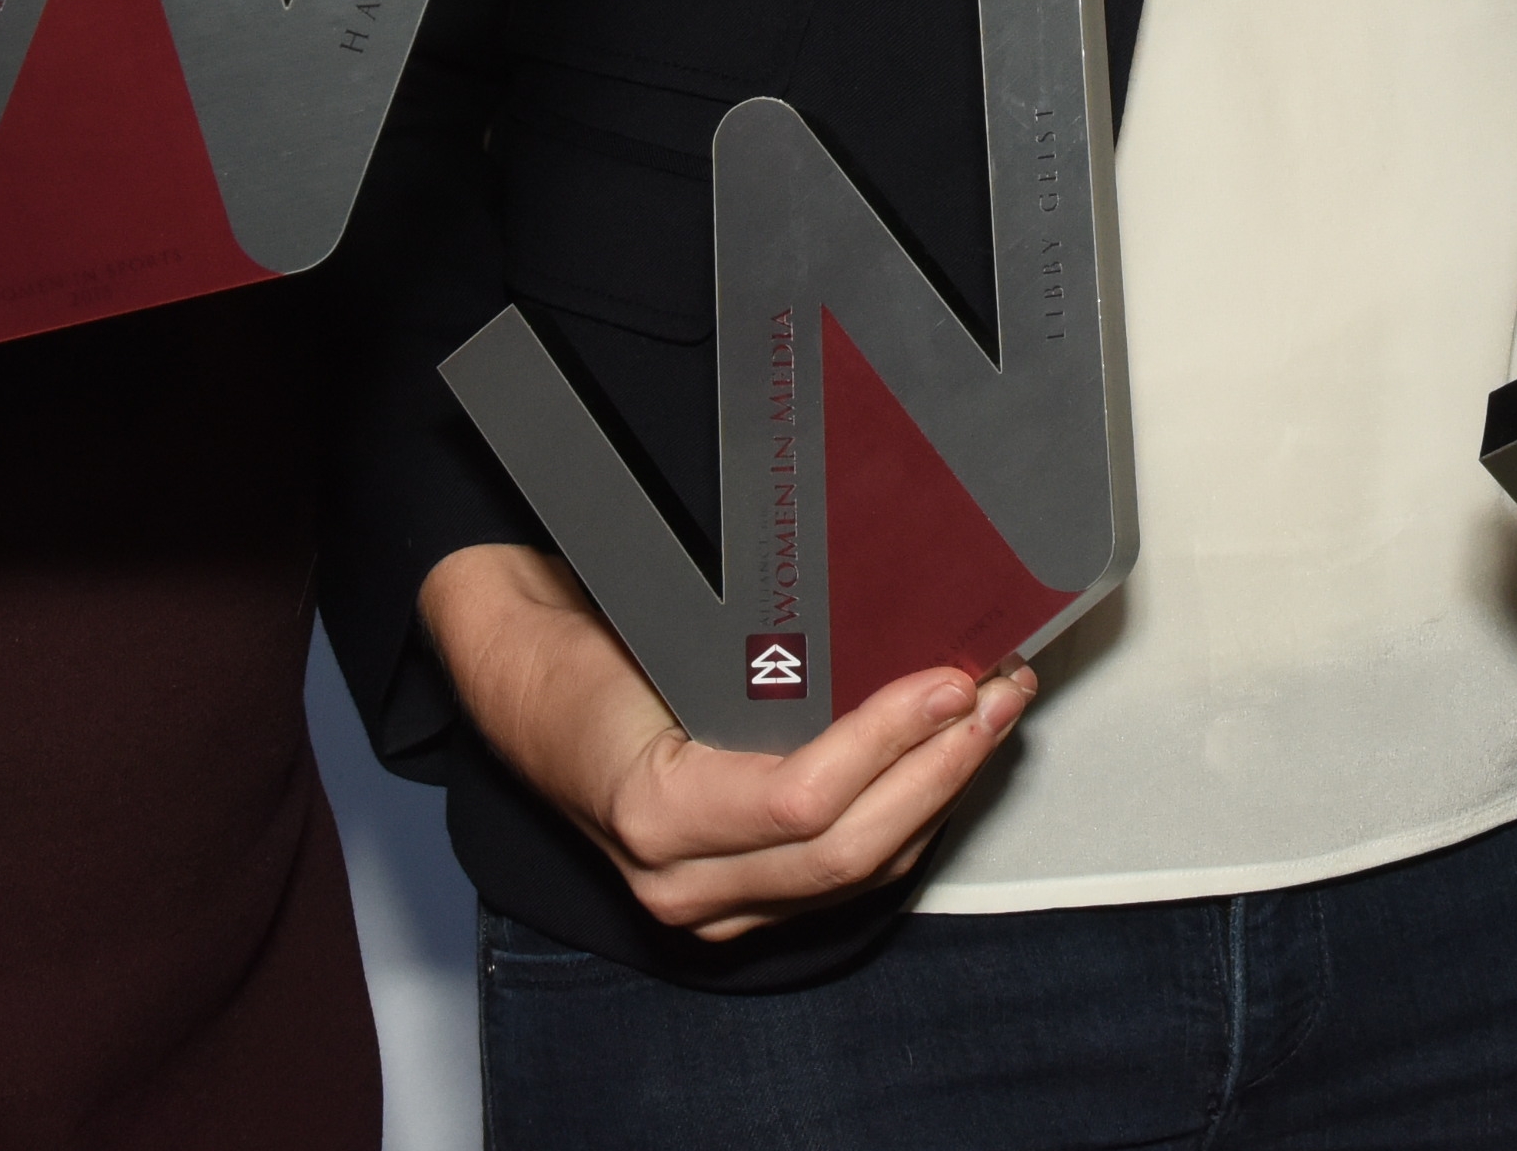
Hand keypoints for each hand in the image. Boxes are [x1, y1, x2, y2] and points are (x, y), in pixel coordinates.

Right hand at [422, 542, 1031, 938]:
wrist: (521, 689)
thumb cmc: (579, 650)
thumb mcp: (647, 634)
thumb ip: (745, 649)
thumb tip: (871, 612)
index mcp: (651, 813)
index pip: (800, 804)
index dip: (887, 745)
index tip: (946, 682)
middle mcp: (680, 881)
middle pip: (848, 850)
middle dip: (939, 770)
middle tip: (995, 695)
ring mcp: (710, 904)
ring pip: (858, 872)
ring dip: (938, 793)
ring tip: (990, 717)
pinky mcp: (737, 902)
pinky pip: (843, 875)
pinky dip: (905, 820)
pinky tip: (941, 764)